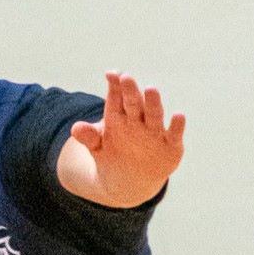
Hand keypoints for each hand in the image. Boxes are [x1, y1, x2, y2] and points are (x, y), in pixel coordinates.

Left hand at [69, 71, 185, 206]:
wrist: (131, 180)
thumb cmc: (113, 156)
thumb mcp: (98, 147)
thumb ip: (89, 137)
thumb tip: (75, 129)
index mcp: (119, 116)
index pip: (116, 98)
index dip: (114, 86)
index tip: (111, 74)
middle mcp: (138, 120)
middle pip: (134, 104)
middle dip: (130, 92)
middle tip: (126, 78)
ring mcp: (155, 131)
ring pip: (154, 115)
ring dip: (153, 103)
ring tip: (151, 89)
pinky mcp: (171, 145)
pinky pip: (174, 134)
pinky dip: (177, 125)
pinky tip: (178, 115)